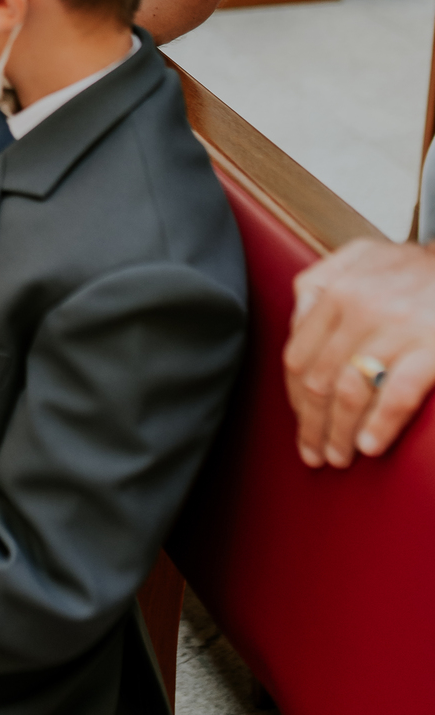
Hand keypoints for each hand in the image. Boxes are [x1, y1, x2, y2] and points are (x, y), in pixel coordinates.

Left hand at [283, 239, 434, 465]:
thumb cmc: (415, 265)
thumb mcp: (359, 257)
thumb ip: (319, 283)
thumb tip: (295, 323)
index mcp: (337, 291)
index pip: (298, 356)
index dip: (294, 397)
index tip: (301, 421)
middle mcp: (360, 308)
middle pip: (319, 380)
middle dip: (312, 425)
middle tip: (315, 453)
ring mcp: (397, 328)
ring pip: (351, 392)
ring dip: (340, 433)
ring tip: (340, 457)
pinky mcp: (432, 347)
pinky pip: (396, 394)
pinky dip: (380, 425)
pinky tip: (370, 446)